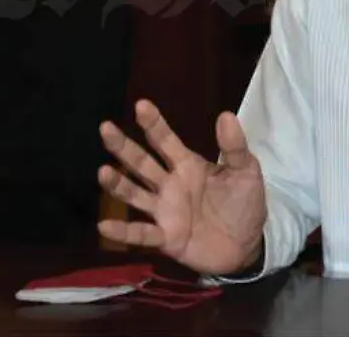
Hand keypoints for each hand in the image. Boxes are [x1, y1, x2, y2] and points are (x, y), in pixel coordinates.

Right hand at [96, 99, 266, 275]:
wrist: (246, 244)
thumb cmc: (243, 203)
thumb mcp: (246, 171)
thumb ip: (235, 147)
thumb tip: (225, 115)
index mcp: (188, 165)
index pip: (166, 141)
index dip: (154, 124)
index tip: (141, 105)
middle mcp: (170, 185)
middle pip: (142, 163)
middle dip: (123, 147)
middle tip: (105, 128)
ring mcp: (164, 211)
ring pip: (134, 194)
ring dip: (117, 184)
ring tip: (101, 171)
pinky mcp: (165, 237)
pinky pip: (140, 234)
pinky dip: (123, 231)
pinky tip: (104, 226)